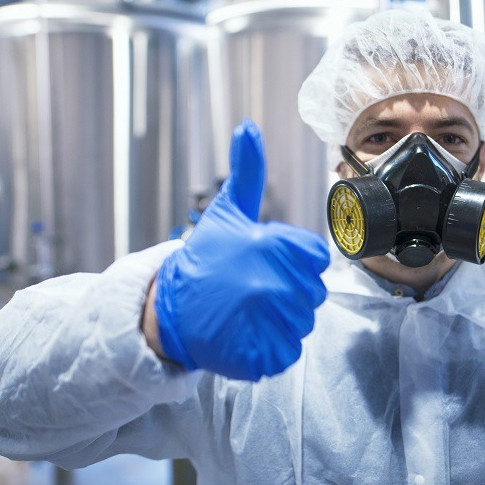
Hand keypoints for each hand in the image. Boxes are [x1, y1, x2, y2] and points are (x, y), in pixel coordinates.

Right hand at [154, 119, 330, 379]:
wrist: (167, 309)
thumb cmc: (204, 260)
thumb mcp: (228, 213)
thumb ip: (248, 172)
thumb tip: (248, 127)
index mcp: (275, 247)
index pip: (316, 259)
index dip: (295, 263)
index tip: (266, 264)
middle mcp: (274, 285)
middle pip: (312, 294)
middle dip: (288, 293)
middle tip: (252, 290)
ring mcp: (267, 323)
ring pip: (301, 325)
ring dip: (279, 322)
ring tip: (246, 312)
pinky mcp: (260, 357)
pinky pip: (286, 353)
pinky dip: (270, 349)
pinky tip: (245, 334)